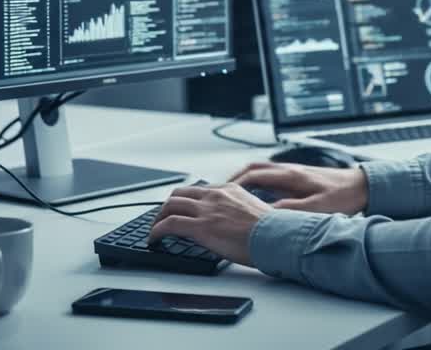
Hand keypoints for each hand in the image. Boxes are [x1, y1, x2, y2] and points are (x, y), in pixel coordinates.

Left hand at [148, 184, 270, 265]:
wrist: (276, 236)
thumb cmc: (272, 230)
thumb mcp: (255, 211)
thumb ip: (239, 211)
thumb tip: (235, 222)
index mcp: (230, 190)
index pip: (199, 190)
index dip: (187, 200)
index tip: (183, 208)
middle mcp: (215, 195)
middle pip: (180, 194)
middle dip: (169, 205)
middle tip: (164, 217)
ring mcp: (206, 210)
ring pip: (170, 206)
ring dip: (159, 217)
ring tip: (155, 229)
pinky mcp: (200, 227)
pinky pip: (169, 224)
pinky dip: (156, 231)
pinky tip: (154, 239)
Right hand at [228, 162, 367, 214]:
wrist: (361, 186)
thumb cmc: (343, 196)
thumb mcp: (316, 209)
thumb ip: (290, 211)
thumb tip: (265, 215)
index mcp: (291, 176)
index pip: (253, 175)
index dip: (234, 184)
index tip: (221, 193)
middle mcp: (289, 170)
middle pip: (253, 169)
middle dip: (234, 179)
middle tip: (220, 192)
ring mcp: (294, 172)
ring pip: (262, 171)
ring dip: (245, 180)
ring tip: (233, 194)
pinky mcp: (299, 177)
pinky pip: (271, 176)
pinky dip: (258, 183)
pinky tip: (256, 195)